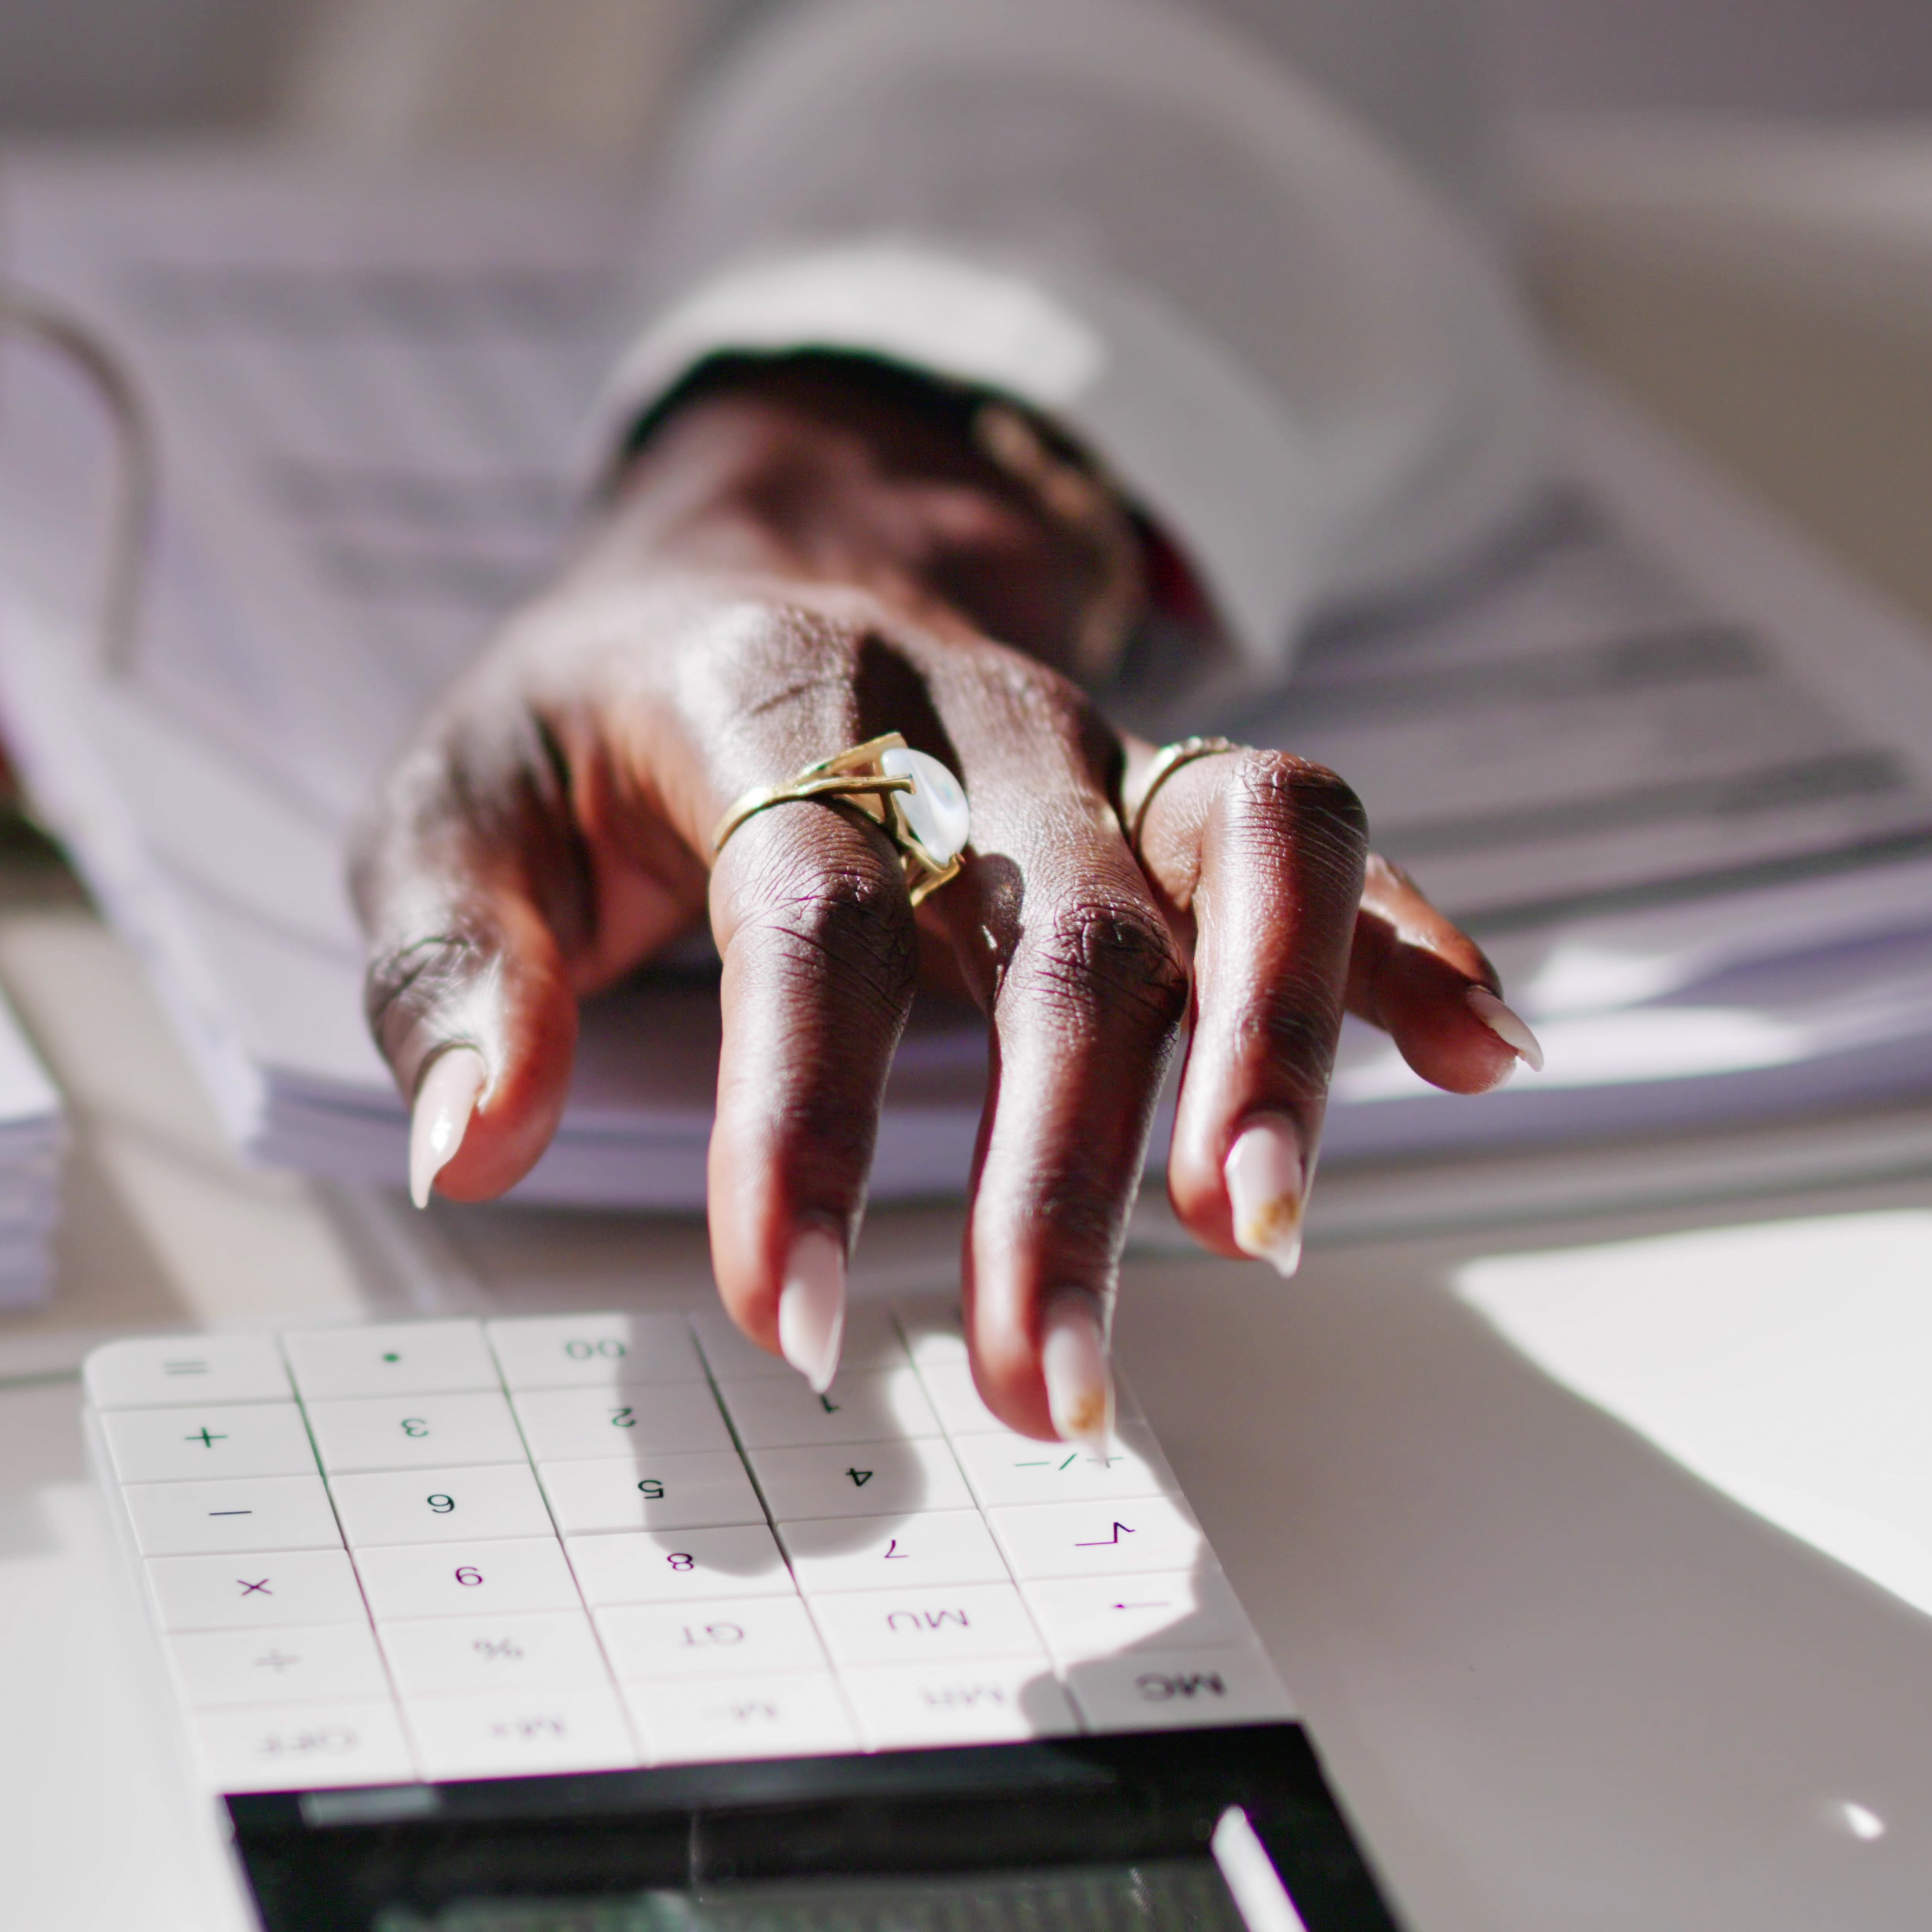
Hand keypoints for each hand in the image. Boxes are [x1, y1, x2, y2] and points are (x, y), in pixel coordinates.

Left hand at [353, 359, 1541, 1437]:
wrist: (752, 546)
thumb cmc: (590, 726)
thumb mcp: (454, 809)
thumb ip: (456, 970)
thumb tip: (469, 1146)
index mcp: (767, 698)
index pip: (809, 916)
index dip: (802, 1121)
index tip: (789, 1313)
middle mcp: (967, 714)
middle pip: (1057, 929)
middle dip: (1056, 1173)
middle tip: (1042, 1384)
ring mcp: (1100, 748)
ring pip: (1240, 855)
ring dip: (1272, 1047)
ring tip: (1254, 1233)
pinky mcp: (1180, 790)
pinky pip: (1328, 838)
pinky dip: (1411, 942)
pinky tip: (1477, 1054)